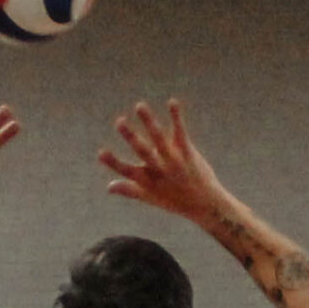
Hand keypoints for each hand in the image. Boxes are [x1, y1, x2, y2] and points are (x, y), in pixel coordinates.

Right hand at [98, 98, 232, 230]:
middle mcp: (161, 169)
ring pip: (159, 138)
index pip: (127, 171)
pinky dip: (176, 117)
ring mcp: (175, 160)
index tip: (101, 153)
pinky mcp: (188, 152)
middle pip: (143, 152)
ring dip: (149, 122)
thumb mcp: (151, 197)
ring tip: (140, 106)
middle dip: (131, 137)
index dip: (114, 163)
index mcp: (148, 180)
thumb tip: (109, 187)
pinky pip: (180, 132)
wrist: (207, 205)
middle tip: (119, 121)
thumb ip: (130, 189)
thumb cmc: (176, 201)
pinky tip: (172, 102)